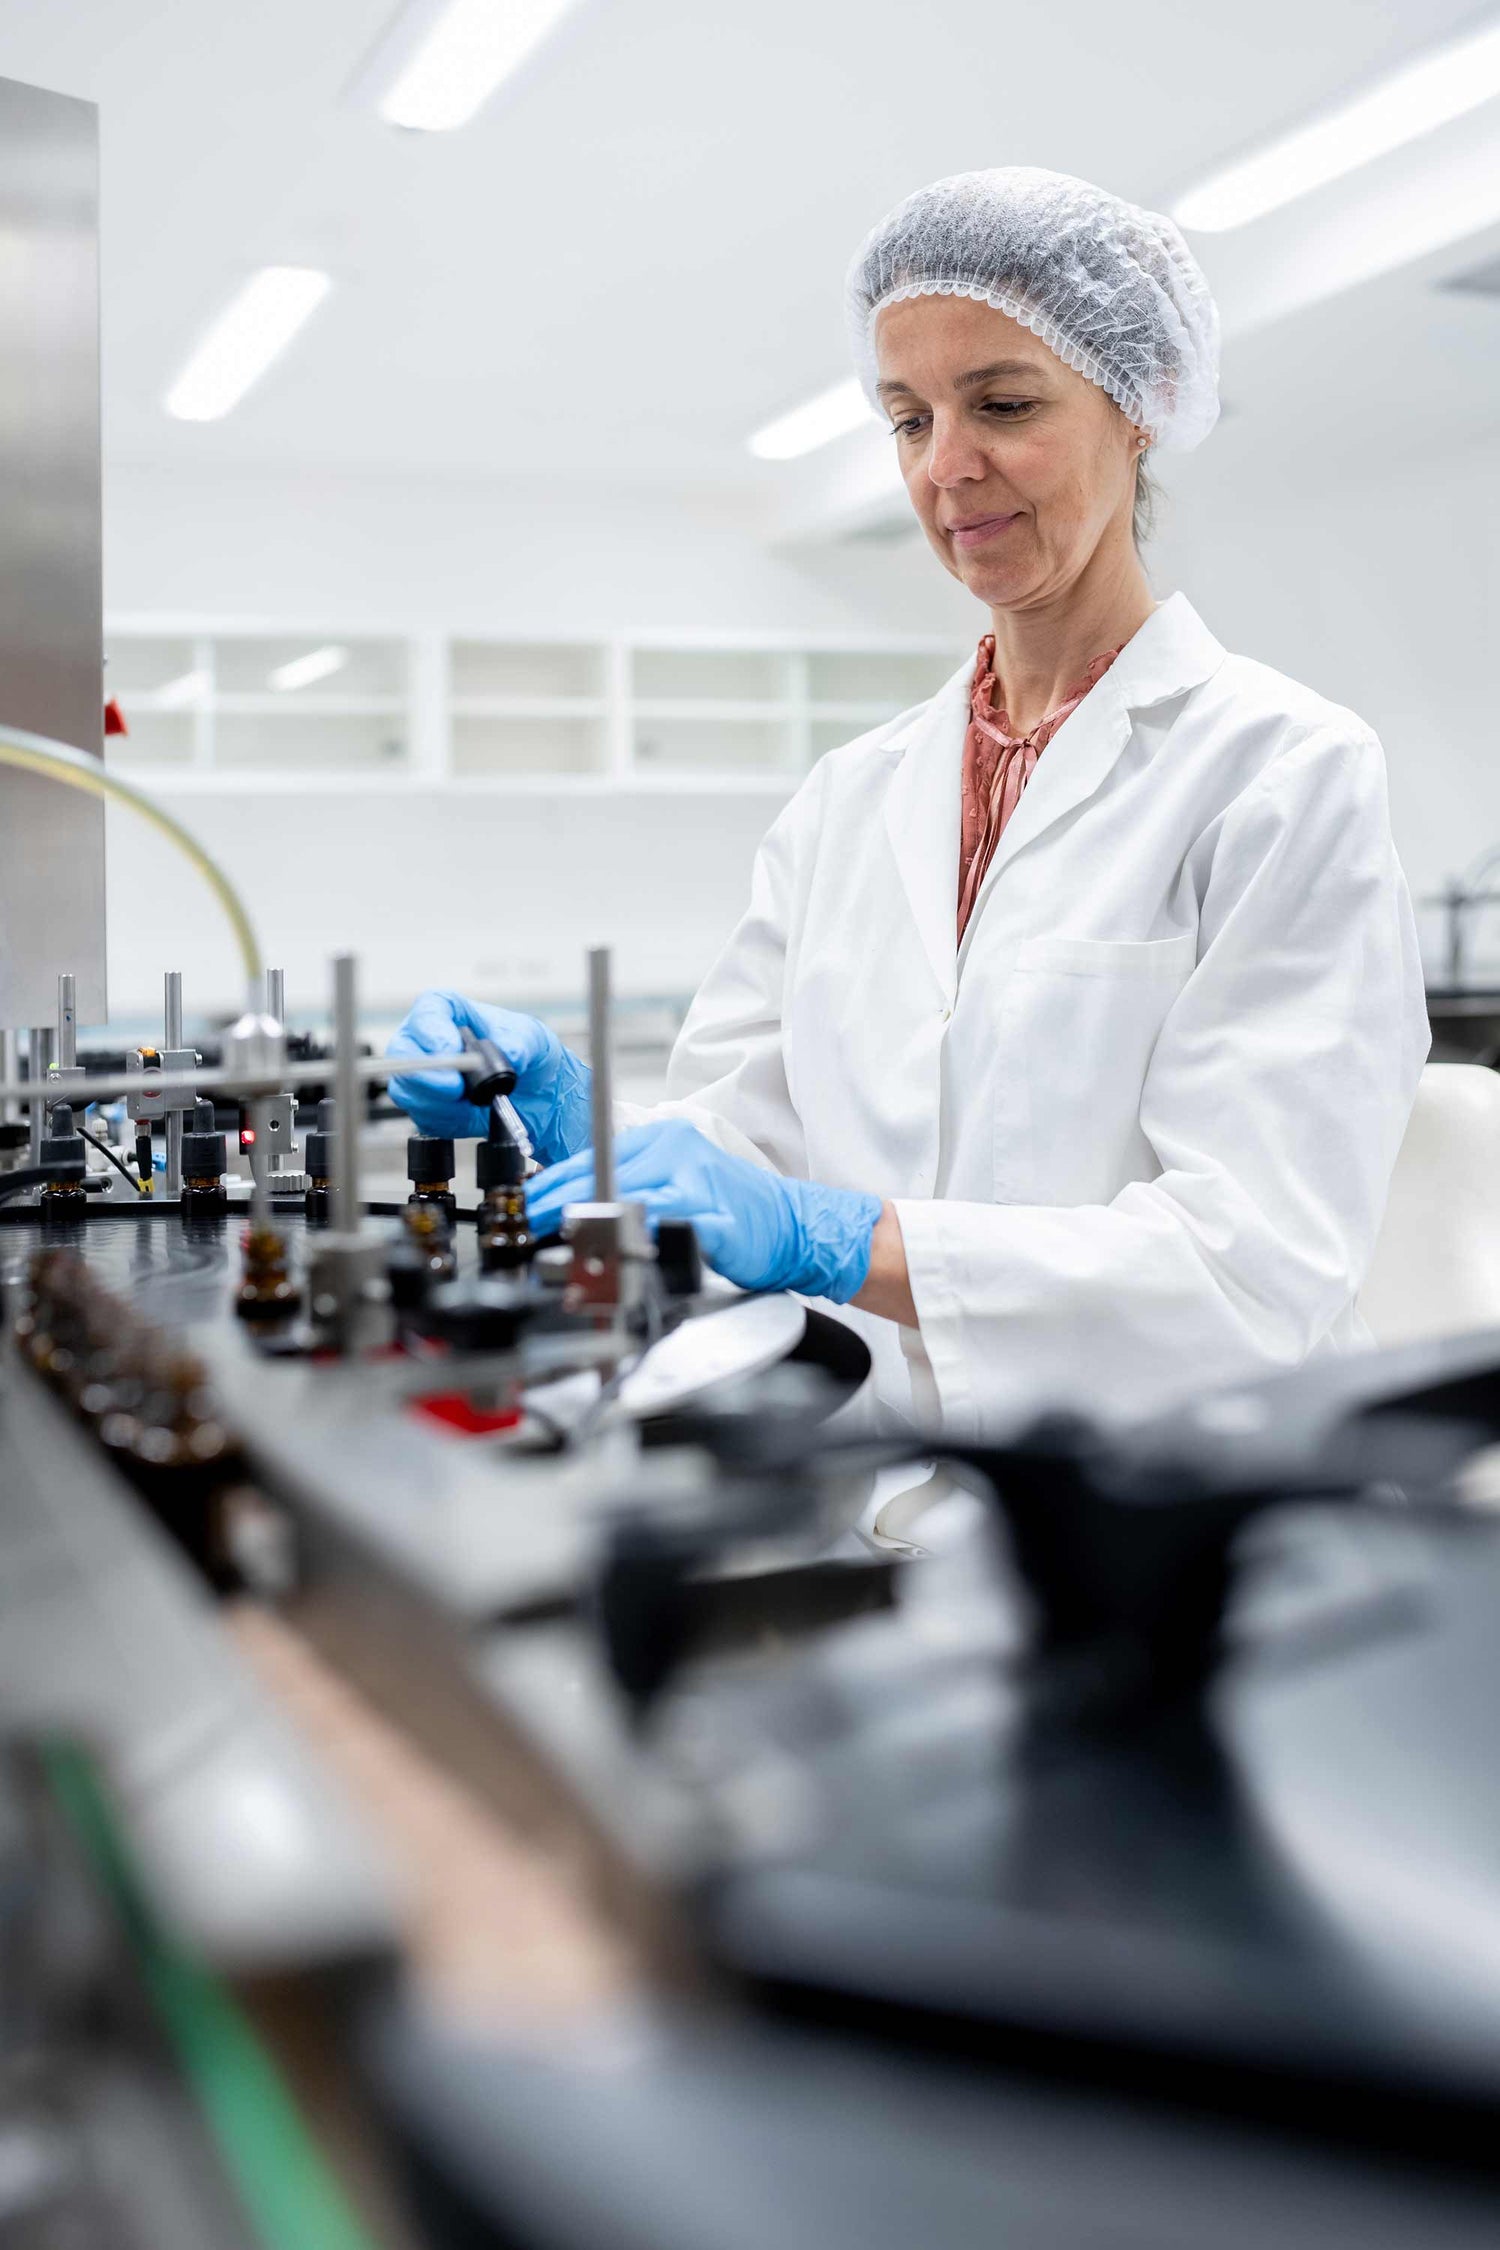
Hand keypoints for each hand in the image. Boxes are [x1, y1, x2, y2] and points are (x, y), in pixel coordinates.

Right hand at [386, 990, 592, 1165]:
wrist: (537, 1095)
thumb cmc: (528, 1054)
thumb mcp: (534, 1039)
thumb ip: (520, 1041)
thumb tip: (508, 1051)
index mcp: (451, 1014)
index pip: (429, 1010)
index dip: (432, 1029)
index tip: (449, 1048)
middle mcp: (429, 1043)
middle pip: (403, 1050)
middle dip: (426, 1073)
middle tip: (455, 1088)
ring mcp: (425, 1077)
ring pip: (407, 1089)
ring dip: (438, 1101)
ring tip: (471, 1104)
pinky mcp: (429, 1109)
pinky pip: (423, 1117)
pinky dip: (447, 1121)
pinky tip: (470, 1116)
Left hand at [526, 1118, 883, 1302]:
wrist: (793, 1227)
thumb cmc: (733, 1212)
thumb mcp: (673, 1187)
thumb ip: (631, 1190)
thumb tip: (574, 1209)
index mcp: (663, 1139)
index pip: (594, 1157)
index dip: (555, 1185)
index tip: (528, 1207)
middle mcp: (675, 1149)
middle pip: (600, 1173)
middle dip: (560, 1203)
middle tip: (532, 1225)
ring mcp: (694, 1178)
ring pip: (625, 1195)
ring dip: (588, 1222)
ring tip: (563, 1241)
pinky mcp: (710, 1212)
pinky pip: (661, 1222)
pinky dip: (633, 1238)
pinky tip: (613, 1249)